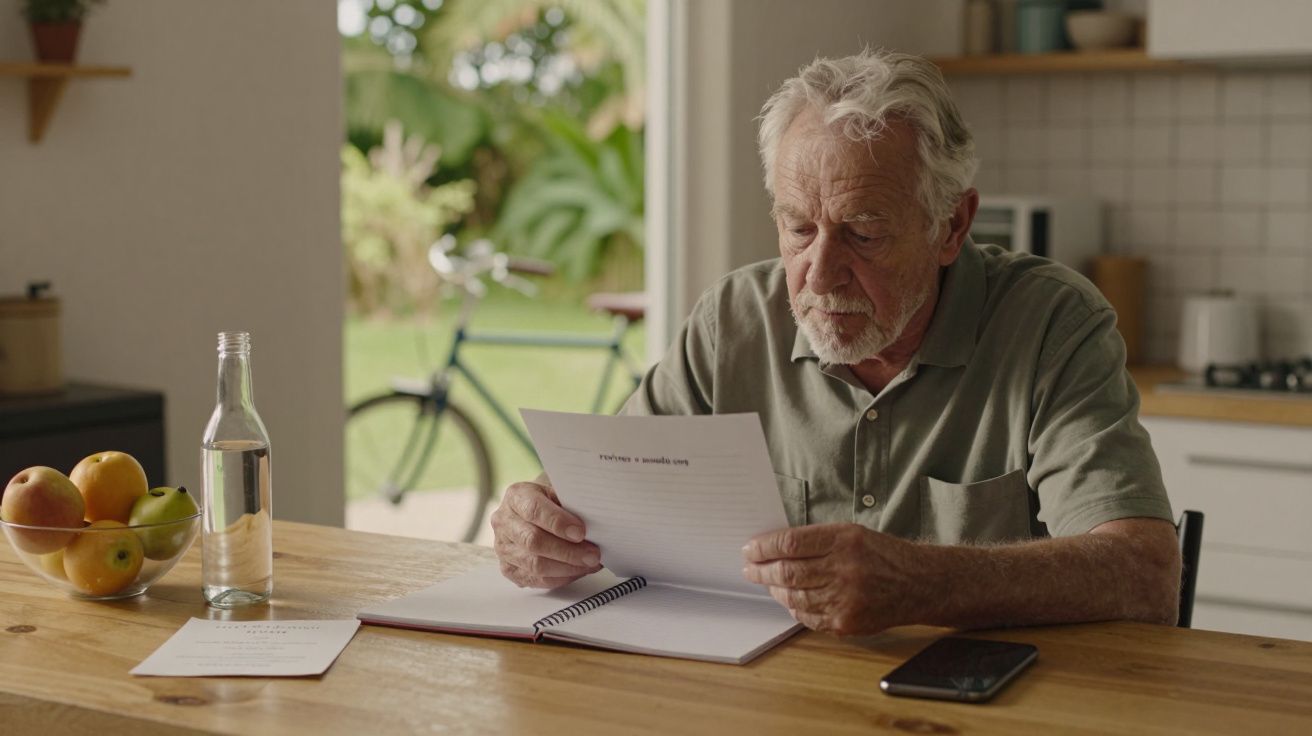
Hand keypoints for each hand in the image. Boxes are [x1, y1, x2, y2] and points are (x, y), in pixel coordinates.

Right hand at [491, 481, 601, 588]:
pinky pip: (536, 580)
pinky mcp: (509, 569)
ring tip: (590, 564)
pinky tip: (578, 571)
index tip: (581, 532)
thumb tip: (594, 525)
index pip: (533, 510)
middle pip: (533, 542)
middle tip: (593, 554)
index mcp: (516, 496)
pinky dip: (562, 578)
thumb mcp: (560, 491)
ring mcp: (503, 548)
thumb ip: (572, 504)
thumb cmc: (552, 501)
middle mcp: (504, 522)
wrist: (535, 511)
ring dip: (568, 568)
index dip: (558, 523)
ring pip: (535, 565)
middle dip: (568, 551)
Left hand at [742, 523, 922, 635]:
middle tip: (750, 568)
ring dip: (775, 590)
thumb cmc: (883, 554)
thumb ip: (816, 540)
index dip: (764, 547)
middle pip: (788, 571)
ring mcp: (846, 599)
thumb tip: (775, 548)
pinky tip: (790, 599)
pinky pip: (808, 617)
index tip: (750, 549)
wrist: (919, 583)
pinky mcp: (847, 622)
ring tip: (767, 583)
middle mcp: (844, 569)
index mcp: (844, 540)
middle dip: (761, 570)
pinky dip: (794, 608)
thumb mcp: (852, 533)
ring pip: (794, 596)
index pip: (791, 543)